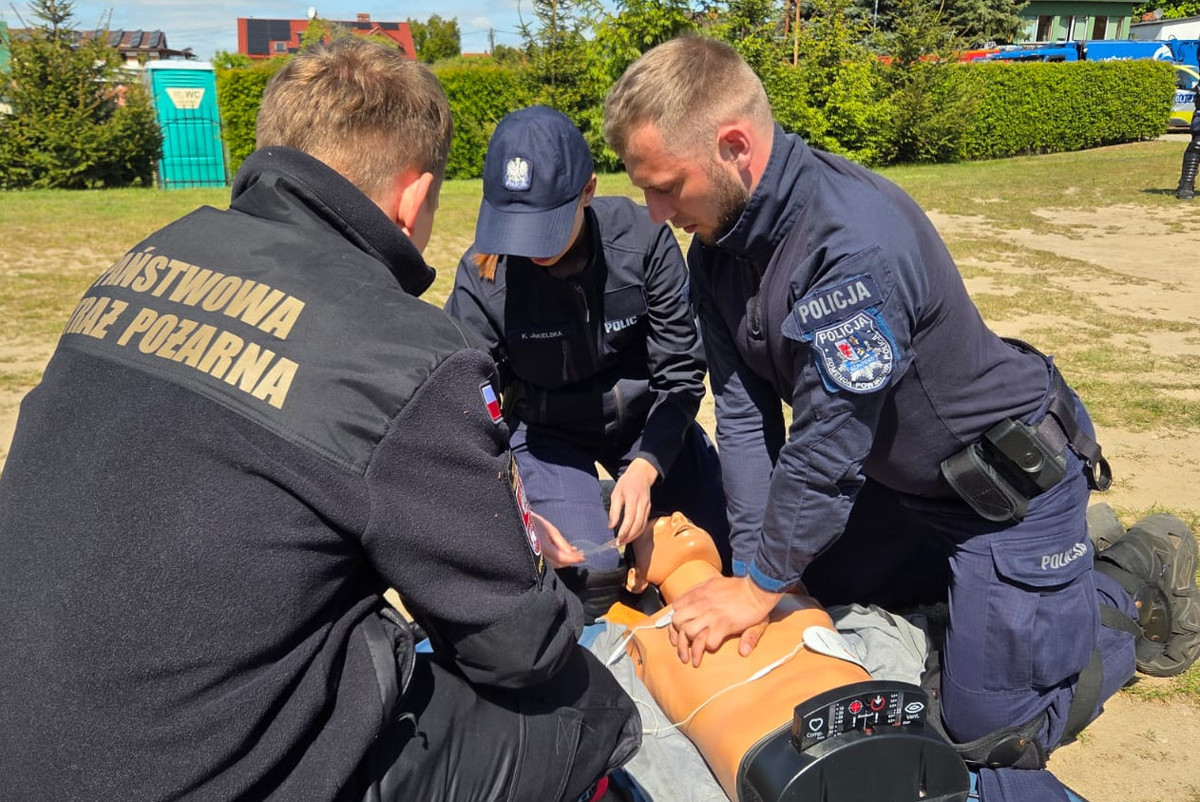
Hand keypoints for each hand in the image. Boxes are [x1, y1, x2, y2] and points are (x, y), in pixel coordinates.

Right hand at [529, 511, 584, 567]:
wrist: (517, 522)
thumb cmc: (533, 523)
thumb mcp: (551, 530)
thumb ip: (562, 544)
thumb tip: (573, 553)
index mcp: (544, 548)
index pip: (562, 559)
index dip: (574, 559)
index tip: (583, 557)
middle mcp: (539, 556)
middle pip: (559, 564)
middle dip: (570, 560)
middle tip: (580, 554)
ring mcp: (536, 559)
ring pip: (554, 564)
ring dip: (565, 560)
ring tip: (573, 553)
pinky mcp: (534, 558)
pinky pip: (548, 562)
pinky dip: (557, 559)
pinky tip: (563, 554)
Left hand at [609, 457, 658, 544]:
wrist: (642, 475)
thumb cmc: (626, 483)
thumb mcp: (616, 493)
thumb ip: (614, 510)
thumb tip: (611, 526)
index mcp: (633, 498)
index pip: (630, 517)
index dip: (625, 529)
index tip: (618, 538)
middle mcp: (642, 504)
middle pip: (638, 524)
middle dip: (629, 536)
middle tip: (619, 544)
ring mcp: (647, 507)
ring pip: (642, 526)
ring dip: (633, 536)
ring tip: (623, 542)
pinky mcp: (649, 510)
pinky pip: (644, 524)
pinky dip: (637, 532)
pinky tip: (630, 536)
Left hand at [667, 575, 781, 666]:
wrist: (758, 589)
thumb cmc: (741, 588)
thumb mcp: (719, 586)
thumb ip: (705, 594)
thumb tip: (695, 602)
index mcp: (699, 593)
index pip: (676, 607)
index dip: (676, 620)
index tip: (679, 629)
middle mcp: (701, 604)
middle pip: (677, 622)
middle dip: (678, 636)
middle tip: (683, 647)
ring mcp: (711, 615)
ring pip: (688, 632)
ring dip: (690, 647)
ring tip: (692, 658)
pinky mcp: (723, 625)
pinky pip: (708, 641)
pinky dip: (709, 647)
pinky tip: (712, 649)